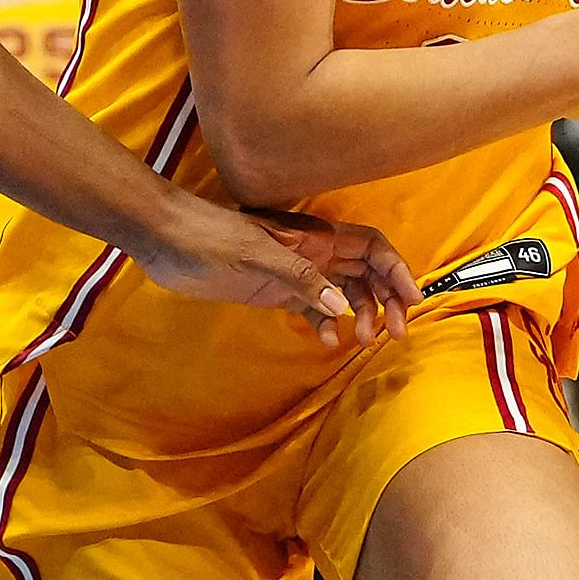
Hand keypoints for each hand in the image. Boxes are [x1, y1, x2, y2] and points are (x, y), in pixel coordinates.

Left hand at [131, 196, 411, 341]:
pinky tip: (326, 342)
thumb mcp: (255, 256)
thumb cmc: (208, 237)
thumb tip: (342, 306)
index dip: (396, 270)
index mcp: (315, 237)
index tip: (412, 299)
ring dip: (360, 316)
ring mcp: (295, 273)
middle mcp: (313, 253)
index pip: (371, 248)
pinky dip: (326, 325)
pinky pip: (313, 309)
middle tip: (394, 333)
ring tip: (361, 341)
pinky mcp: (276, 292)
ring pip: (344, 293)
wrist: (166, 240)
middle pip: (366, 274)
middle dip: (387, 300)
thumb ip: (299, 279)